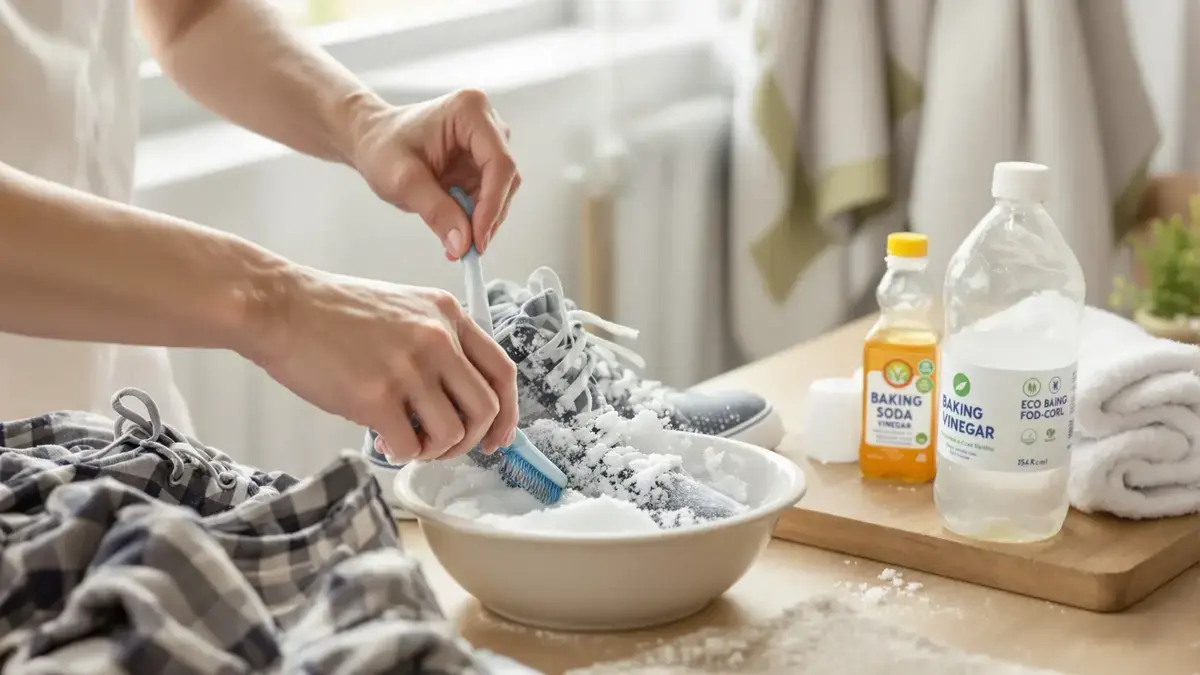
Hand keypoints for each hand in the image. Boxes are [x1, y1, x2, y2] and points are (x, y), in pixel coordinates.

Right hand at [246, 265, 518, 461]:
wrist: (278, 306)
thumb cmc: (332, 313)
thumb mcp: (403, 308)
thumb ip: (437, 342)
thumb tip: (458, 400)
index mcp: (447, 314)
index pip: (502, 371)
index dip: (508, 413)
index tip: (496, 438)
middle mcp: (437, 338)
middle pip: (486, 408)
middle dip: (469, 439)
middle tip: (442, 447)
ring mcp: (408, 367)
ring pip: (452, 433)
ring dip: (434, 451)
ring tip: (408, 442)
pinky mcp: (376, 396)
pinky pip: (411, 446)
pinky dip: (401, 454)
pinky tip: (383, 441)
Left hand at [349, 89, 519, 259]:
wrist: (371, 141)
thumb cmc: (381, 147)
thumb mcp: (403, 181)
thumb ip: (436, 211)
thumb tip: (463, 244)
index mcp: (470, 112)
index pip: (499, 164)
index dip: (493, 205)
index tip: (478, 238)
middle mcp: (486, 123)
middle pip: (505, 179)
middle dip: (488, 216)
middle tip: (469, 248)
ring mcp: (485, 143)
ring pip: (500, 190)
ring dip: (482, 219)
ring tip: (457, 241)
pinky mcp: (480, 162)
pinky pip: (488, 195)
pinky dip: (475, 217)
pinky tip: (456, 229)